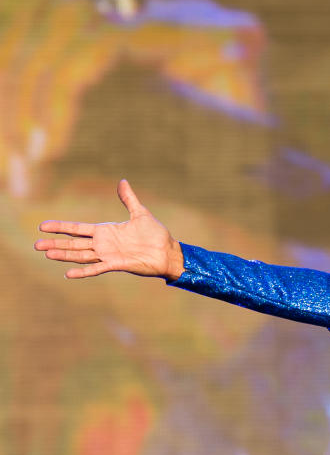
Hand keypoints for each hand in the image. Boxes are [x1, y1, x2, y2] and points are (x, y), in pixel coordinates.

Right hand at [34, 179, 183, 279]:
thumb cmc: (155, 234)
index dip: (61, 227)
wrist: (167, 252)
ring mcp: (109, 255)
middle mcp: (104, 244)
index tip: (43, 226)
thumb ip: (129, 199)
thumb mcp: (140, 213)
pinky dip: (83, 271)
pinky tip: (68, 274)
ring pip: (81, 255)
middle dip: (56, 243)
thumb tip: (122, 181)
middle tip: (36, 244)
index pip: (78, 228)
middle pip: (74, 243)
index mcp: (106, 231)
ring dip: (64, 255)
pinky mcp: (117, 264)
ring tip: (47, 254)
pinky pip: (97, 268)